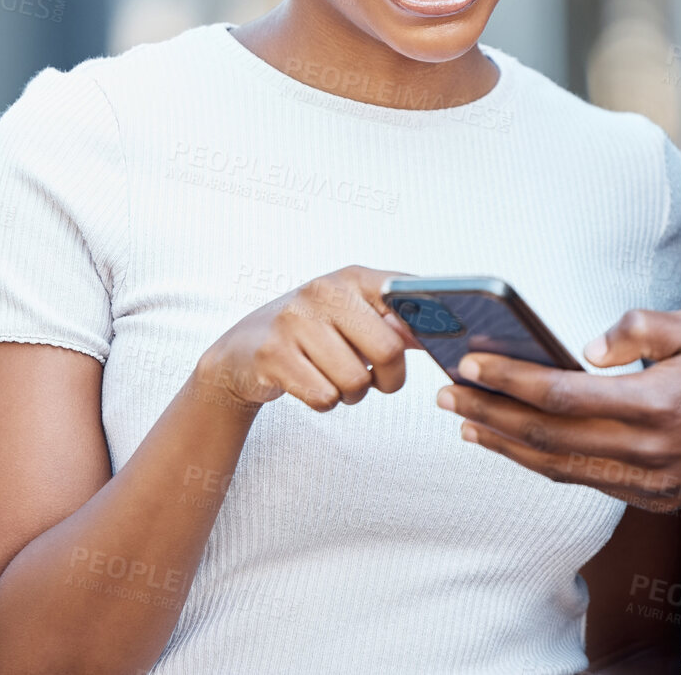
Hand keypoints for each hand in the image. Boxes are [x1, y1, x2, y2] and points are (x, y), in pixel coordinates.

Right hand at [194, 266, 422, 412]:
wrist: (240, 351)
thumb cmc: (312, 333)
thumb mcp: (353, 315)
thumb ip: (398, 320)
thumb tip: (440, 331)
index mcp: (354, 277)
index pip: (408, 296)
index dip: (428, 326)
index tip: (436, 345)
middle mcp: (325, 290)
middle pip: (388, 350)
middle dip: (389, 379)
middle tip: (374, 381)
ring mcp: (295, 320)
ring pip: (356, 381)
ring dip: (353, 395)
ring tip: (336, 380)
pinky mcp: (272, 354)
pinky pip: (325, 398)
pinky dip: (326, 403)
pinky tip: (311, 385)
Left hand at [437, 308, 680, 509]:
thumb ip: (637, 329)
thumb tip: (587, 348)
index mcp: (653, 404)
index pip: (560, 395)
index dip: (510, 379)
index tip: (473, 362)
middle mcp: (644, 450)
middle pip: (547, 437)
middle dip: (490, 413)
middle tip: (449, 392)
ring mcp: (646, 480)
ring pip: (558, 467)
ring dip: (506, 445)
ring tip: (469, 422)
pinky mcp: (650, 495)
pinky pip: (584, 480)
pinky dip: (543, 463)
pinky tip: (520, 446)